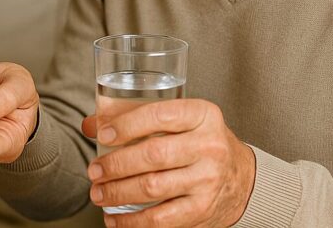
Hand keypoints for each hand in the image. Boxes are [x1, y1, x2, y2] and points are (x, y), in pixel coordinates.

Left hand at [82, 99, 254, 226]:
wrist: (241, 177)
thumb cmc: (200, 142)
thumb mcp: (180, 121)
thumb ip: (136, 116)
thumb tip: (91, 124)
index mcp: (202, 115)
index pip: (159, 116)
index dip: (127, 125)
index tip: (103, 135)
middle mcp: (209, 146)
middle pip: (153, 155)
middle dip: (116, 164)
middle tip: (94, 170)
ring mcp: (208, 179)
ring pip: (153, 187)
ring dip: (118, 192)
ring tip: (98, 193)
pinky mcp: (203, 209)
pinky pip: (161, 219)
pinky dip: (132, 222)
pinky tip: (115, 218)